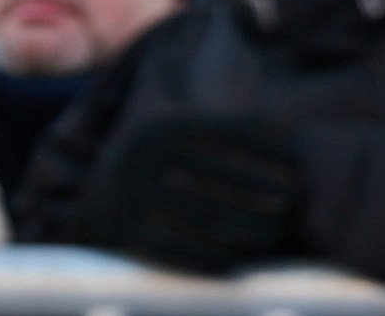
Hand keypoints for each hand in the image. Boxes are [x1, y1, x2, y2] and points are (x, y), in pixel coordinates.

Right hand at [69, 116, 304, 275]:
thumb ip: (217, 131)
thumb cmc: (150, 169)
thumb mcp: (170, 135)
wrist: (89, 211)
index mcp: (158, 126)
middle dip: (267, 189)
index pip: (227, 131)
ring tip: (274, 232)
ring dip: (252, 229)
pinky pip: (193, 254)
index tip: (295, 158)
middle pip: (227, 179)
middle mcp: (145, 158)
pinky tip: (238, 258)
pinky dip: (221, 258)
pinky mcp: (134, 240)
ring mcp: (137, 200)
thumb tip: (287, 134)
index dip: (267, 144)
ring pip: (215, 221)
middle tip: (293, 200)